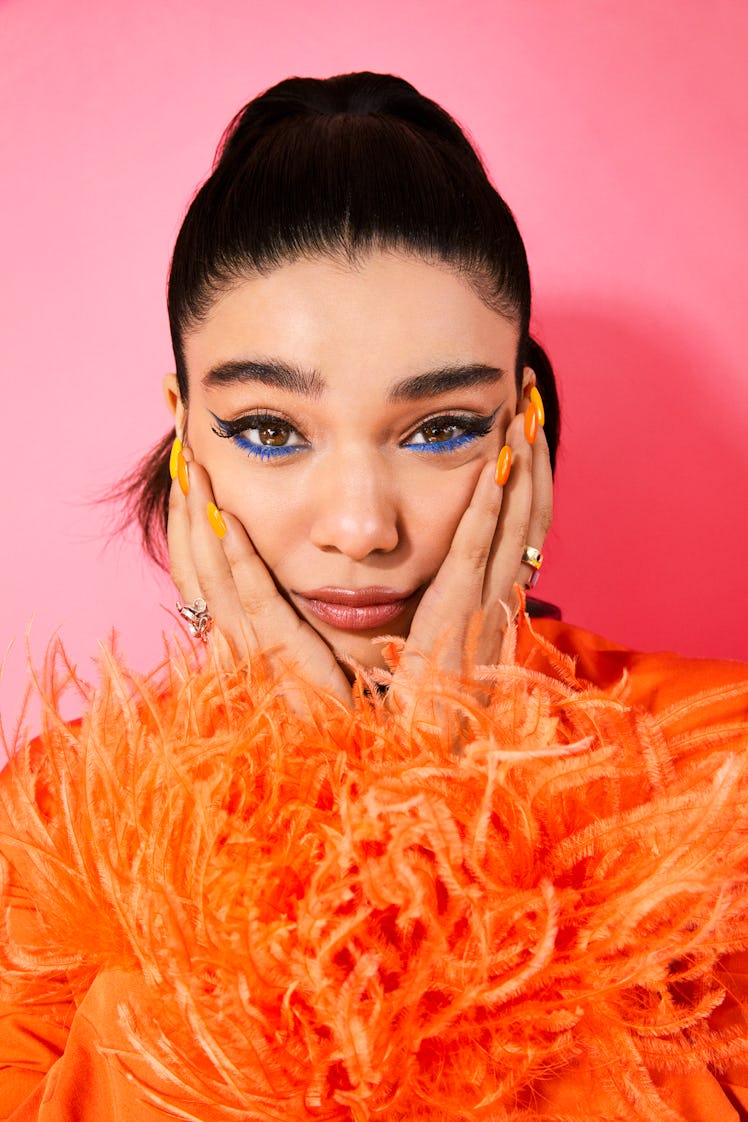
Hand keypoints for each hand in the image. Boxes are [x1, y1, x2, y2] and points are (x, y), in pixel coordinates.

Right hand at [167, 448, 352, 709]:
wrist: (374, 758)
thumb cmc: (355, 700)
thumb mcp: (318, 646)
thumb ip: (297, 606)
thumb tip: (300, 554)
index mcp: (242, 642)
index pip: (202, 572)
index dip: (189, 521)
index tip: (188, 468)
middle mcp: (237, 648)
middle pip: (196, 568)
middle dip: (185, 508)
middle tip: (181, 449)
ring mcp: (254, 659)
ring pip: (212, 579)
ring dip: (199, 522)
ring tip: (192, 469)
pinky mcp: (285, 666)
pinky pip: (255, 606)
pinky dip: (238, 563)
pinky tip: (229, 521)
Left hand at [390, 401, 552, 710]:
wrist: (423, 756)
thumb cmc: (419, 707)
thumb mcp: (435, 650)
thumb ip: (441, 611)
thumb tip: (434, 580)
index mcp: (493, 604)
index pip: (520, 528)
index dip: (527, 478)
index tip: (523, 431)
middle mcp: (498, 598)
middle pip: (528, 513)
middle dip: (533, 455)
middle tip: (531, 400)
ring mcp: (484, 605)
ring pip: (515, 522)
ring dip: (522, 465)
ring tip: (524, 412)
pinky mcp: (458, 614)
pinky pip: (479, 549)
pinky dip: (492, 505)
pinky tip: (497, 462)